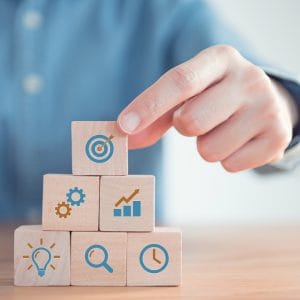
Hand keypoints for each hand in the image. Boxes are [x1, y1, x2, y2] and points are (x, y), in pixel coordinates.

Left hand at [117, 45, 298, 171]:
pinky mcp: (277, 137)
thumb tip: (128, 139)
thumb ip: (155, 115)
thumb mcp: (189, 93)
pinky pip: (230, 165)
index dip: (148, 106)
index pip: (180, 82)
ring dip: (207, 146)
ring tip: (222, 129)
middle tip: (198, 119)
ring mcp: (267, 108)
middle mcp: (248, 78)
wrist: (264, 100)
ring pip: (209, 151)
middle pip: (190, 122)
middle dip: (185, 128)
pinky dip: (227, 158)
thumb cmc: (215, 95)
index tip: (124, 126)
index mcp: (220, 59)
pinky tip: (239, 140)